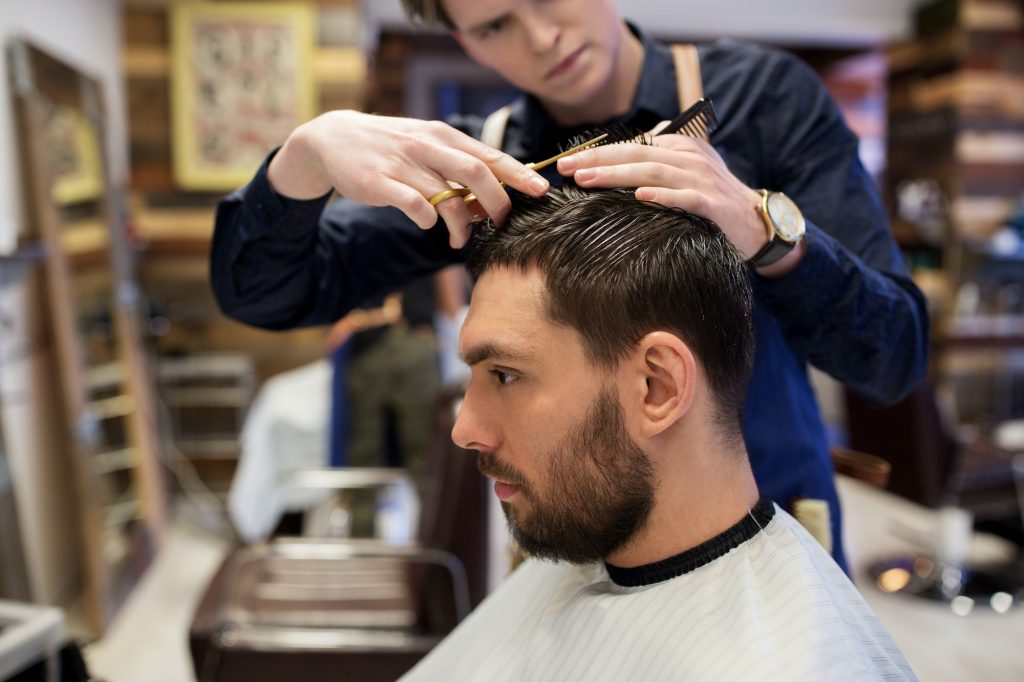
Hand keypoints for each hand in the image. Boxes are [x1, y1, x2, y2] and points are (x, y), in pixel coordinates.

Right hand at [269, 110, 549, 247]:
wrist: (333, 139)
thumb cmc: (391, 147)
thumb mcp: (427, 144)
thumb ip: (458, 166)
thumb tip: (496, 194)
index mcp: (443, 136)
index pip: (489, 155)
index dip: (518, 174)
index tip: (542, 191)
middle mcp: (427, 145)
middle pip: (475, 173)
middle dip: (497, 203)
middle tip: (502, 224)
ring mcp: (404, 163)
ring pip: (447, 196)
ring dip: (461, 223)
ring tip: (460, 239)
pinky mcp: (381, 182)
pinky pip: (414, 205)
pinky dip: (427, 219)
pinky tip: (427, 225)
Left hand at [556, 133, 768, 259]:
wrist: (756, 222)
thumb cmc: (714, 197)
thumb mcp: (688, 169)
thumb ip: (660, 156)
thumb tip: (624, 151)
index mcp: (680, 146)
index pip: (631, 146)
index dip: (598, 152)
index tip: (567, 161)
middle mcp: (689, 158)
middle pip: (637, 154)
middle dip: (598, 159)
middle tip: (567, 168)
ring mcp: (701, 179)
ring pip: (654, 172)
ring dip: (618, 175)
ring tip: (587, 180)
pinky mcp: (712, 204)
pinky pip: (685, 197)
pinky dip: (662, 196)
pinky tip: (639, 197)